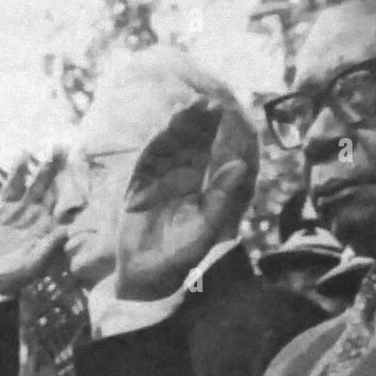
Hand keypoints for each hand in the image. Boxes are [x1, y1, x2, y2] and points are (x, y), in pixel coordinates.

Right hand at [0, 151, 68, 295]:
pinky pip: (11, 186)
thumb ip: (48, 247)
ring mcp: (20, 211)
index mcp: (51, 230)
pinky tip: (22, 155)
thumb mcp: (33, 263)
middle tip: (70, 149)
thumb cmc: (14, 276)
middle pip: (53, 190)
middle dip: (62, 172)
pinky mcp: (2, 208)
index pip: (67, 208)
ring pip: (35, 185)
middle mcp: (38, 217)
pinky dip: (17, 172)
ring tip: (52, 148)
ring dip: (43, 168)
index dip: (77, 192)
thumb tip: (65, 230)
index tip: (87, 174)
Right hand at [116, 101, 250, 300]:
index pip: (203, 151)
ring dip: (172, 129)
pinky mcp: (135, 191)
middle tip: (203, 99)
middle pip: (184, 144)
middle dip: (192, 122)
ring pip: (164, 150)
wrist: (149, 276)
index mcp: (195, 186)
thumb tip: (240, 164)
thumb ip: (222, 196)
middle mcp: (174, 180)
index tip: (217, 107)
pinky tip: (160, 130)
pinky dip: (151, 148)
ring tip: (184, 107)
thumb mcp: (207, 226)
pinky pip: (144, 165)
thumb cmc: (182, 256)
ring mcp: (153, 183)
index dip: (208, 130)